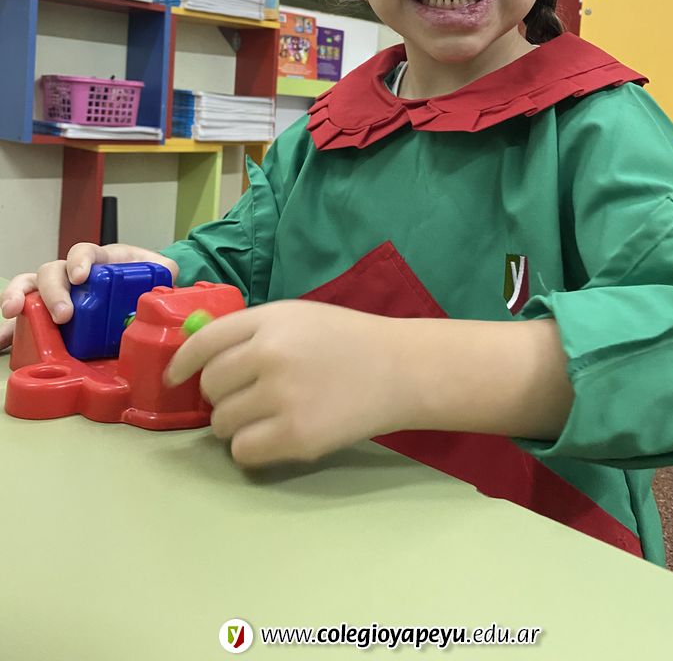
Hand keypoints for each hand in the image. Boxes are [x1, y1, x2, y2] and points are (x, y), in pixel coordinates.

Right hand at [0, 243, 179, 331]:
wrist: (137, 287)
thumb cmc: (142, 275)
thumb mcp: (157, 269)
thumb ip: (164, 269)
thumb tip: (168, 275)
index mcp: (99, 258)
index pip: (84, 251)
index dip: (80, 261)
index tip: (82, 277)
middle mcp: (73, 271)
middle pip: (52, 270)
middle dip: (53, 291)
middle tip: (63, 314)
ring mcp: (58, 290)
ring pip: (30, 286)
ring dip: (18, 298)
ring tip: (12, 313)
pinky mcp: (49, 312)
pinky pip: (24, 317)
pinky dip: (9, 329)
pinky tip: (1, 343)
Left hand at [165, 300, 410, 467]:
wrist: (400, 369)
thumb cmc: (346, 340)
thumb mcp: (297, 317)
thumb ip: (250, 332)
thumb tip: (198, 358)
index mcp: (270, 321)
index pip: (204, 343)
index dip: (182, 363)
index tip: (175, 378)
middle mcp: (270, 356)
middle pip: (211, 387)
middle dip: (221, 395)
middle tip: (247, 395)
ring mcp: (283, 398)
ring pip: (222, 424)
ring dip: (235, 424)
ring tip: (266, 415)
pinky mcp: (297, 437)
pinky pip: (243, 452)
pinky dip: (251, 448)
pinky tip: (275, 435)